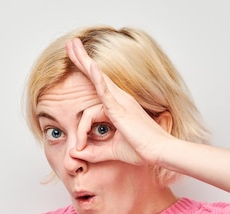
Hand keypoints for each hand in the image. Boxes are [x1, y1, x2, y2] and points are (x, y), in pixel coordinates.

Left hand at [65, 38, 172, 165]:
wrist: (160, 152)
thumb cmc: (142, 150)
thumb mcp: (112, 151)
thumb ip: (93, 152)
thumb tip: (75, 153)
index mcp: (119, 108)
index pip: (91, 110)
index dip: (80, 130)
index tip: (78, 148)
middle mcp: (120, 100)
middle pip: (97, 76)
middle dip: (81, 60)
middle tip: (70, 44)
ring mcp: (121, 102)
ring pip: (98, 78)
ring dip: (83, 60)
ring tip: (72, 45)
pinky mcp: (121, 108)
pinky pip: (106, 91)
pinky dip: (97, 78)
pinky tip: (90, 65)